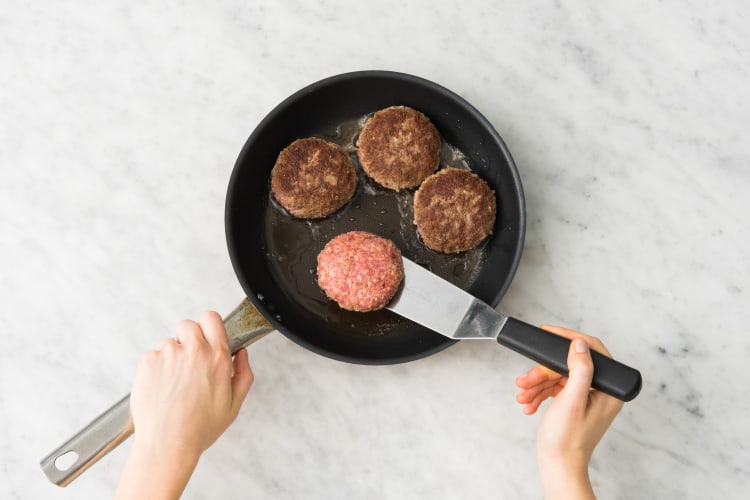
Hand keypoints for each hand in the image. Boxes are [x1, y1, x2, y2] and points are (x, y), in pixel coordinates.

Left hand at [114, 311, 253, 499]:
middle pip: (188, 325)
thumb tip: (242, 354)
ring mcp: (168, 355)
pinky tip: (161, 387)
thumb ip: (243, 374)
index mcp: (217, 358)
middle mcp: (193, 351)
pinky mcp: (147, 362)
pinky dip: (155, 367)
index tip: (207, 336)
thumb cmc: (199, 429)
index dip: (208, 326)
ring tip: (174, 383)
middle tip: (189, 363)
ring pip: (168, 342)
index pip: (211, 318)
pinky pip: (151, 355)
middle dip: (188, 340)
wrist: (167, 445)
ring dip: (171, 355)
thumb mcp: (234, 405)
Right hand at [515, 325, 622, 499]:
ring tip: (523, 394)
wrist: (558, 466)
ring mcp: (587, 397)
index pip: (592, 351)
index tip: (550, 331)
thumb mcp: (571, 401)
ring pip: (558, 376)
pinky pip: (555, 388)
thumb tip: (580, 344)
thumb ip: (579, 370)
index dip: (569, 338)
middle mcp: (600, 391)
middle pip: (569, 365)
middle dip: (544, 371)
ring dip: (538, 383)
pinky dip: (540, 393)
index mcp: (608, 389)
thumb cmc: (567, 441)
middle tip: (526, 378)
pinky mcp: (574, 403)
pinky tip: (529, 402)